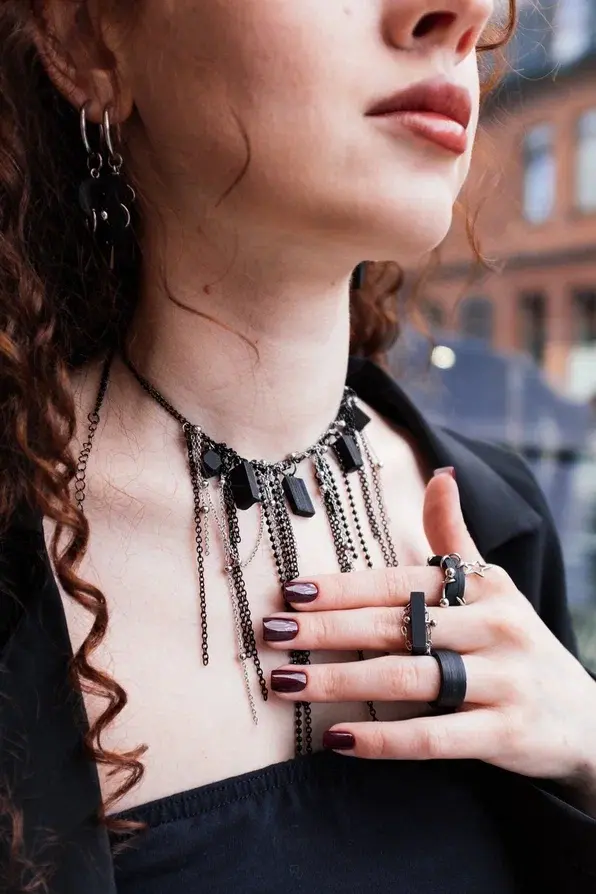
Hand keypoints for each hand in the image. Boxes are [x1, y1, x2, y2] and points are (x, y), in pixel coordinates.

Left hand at [263, 470, 595, 789]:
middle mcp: (493, 625)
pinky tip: (339, 739)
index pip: (401, 582)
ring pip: (409, 677)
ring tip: (286, 682)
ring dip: (340, 680)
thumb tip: (441, 473)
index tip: (290, 591)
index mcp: (482, 586)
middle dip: (326, 629)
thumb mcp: (495, 586)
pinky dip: (384, 739)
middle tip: (270, 633)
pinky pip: (435, 736)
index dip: (343, 587)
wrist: (587, 722)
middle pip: (396, 625)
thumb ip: (457, 538)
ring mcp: (502, 680)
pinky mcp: (506, 733)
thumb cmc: (517, 644)